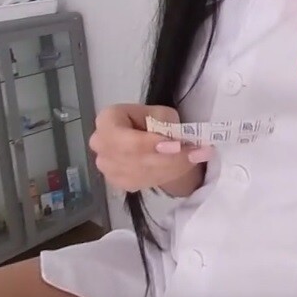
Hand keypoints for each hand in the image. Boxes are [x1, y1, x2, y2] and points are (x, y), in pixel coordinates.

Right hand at [89, 103, 212, 193]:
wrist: (149, 140)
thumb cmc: (153, 121)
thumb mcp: (162, 114)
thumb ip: (165, 125)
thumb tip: (176, 143)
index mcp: (107, 119)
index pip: (126, 137)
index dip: (150, 144)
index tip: (177, 146)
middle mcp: (100, 143)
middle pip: (134, 158)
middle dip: (169, 158)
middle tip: (196, 154)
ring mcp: (105, 166)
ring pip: (142, 173)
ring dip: (172, 168)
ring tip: (195, 157)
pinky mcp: (116, 182)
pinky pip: (143, 183)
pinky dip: (167, 175)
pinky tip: (182, 165)